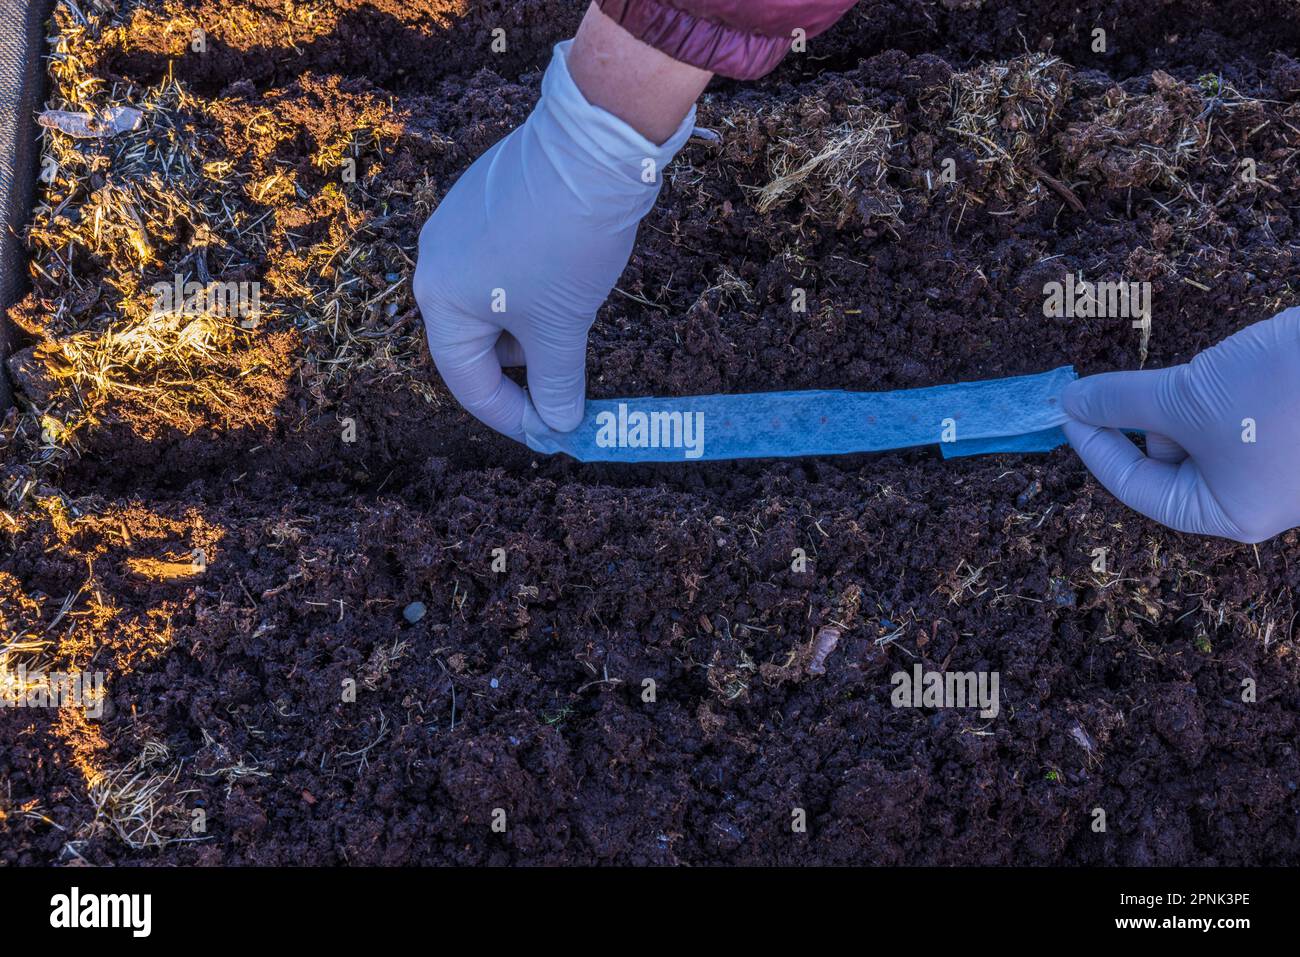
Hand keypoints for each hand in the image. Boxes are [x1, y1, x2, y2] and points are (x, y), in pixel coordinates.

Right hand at [413, 27, 700, 441]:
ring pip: (489, 305)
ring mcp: (458, 225)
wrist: (592, 147)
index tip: (550, 435)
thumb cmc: (565, 244)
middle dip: (520, 373)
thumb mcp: (562, 326)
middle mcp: (436, 261)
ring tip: (568, 339)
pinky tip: (564, 291)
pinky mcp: (487, 201)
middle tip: (563, 394)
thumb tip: (560, 425)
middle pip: (473, 343)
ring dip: (526, 333)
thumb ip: (557, 382)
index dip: (511, 416)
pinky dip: (528, 294)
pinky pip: (499, 267)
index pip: (468, 382)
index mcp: (439, 299)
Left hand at [1062, 307, 1299, 542]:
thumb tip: (1072, 402)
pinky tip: (1233, 366)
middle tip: (1132, 381)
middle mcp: (1254, 499)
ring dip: (1186, 400)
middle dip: (1148, 418)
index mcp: (1228, 513)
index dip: (1095, 447)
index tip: (1066, 410)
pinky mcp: (1290, 428)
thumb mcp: (1188, 394)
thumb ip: (1122, 400)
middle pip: (1169, 462)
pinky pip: (1232, 415)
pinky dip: (1215, 392)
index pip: (1138, 488)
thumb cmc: (1282, 389)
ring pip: (1201, 433)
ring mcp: (1276, 467)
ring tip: (1212, 373)